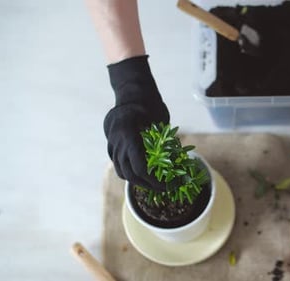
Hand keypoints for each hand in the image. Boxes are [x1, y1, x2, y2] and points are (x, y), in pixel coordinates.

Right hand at [103, 55, 169, 190]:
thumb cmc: (150, 104)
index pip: (139, 167)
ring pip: (122, 171)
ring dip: (139, 182)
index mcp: (128, 134)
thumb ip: (165, 142)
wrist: (131, 92)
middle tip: (165, 189)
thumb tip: (178, 163)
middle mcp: (117, 141)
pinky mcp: (111, 146)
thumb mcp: (160, 121)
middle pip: (130, 174)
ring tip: (155, 185)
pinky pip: (118, 165)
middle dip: (148, 185)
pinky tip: (145, 177)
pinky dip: (131, 174)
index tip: (168, 185)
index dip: (154, 180)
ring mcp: (111, 144)